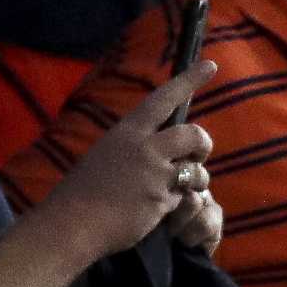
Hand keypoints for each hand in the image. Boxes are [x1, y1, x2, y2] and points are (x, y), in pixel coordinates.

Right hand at [37, 61, 218, 266]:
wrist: (74, 222)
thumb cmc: (87, 190)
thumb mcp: (107, 155)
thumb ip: (136, 147)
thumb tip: (163, 144)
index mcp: (127, 132)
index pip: (163, 99)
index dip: (189, 81)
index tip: (211, 65)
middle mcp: (144, 148)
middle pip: (194, 135)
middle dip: (203, 145)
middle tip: (196, 156)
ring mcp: (154, 174)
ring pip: (197, 170)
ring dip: (196, 179)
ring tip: (176, 188)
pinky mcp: (162, 200)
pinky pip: (185, 197)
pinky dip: (178, 203)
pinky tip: (156, 210)